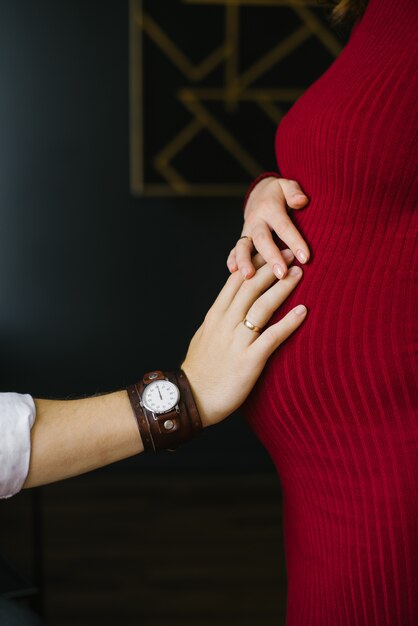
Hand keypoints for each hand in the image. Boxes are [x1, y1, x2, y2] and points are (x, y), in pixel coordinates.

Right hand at [181, 251, 306, 426]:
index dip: (254, 264)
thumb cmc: (199, 371)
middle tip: (289, 254)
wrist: (191, 400)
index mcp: (215, 316)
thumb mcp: (204, 337)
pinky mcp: (249, 360)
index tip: (269, 251)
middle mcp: (225, 324)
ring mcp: (237, 341)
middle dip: (271, 268)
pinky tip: (303, 311)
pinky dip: (289, 323)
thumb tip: (229, 305)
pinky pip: (272, 337)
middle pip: (250, 287)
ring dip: (282, 288)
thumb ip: (218, 319)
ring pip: (262, 306)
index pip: (235, 281)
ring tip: (299, 273)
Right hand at [227, 176, 309, 280]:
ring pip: (243, 247)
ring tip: (249, 277)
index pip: (284, 226)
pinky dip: (232, 260)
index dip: (294, 242)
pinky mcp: (242, 239)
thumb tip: (302, 200)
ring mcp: (247, 231)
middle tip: (281, 274)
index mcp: (270, 208)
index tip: (305, 258)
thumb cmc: (279, 194)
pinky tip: (233, 273)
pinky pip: (234, 250)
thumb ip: (294, 192)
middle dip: (271, 257)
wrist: (260, 194)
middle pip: (262, 240)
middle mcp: (256, 221)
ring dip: (245, 262)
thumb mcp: (287, 186)